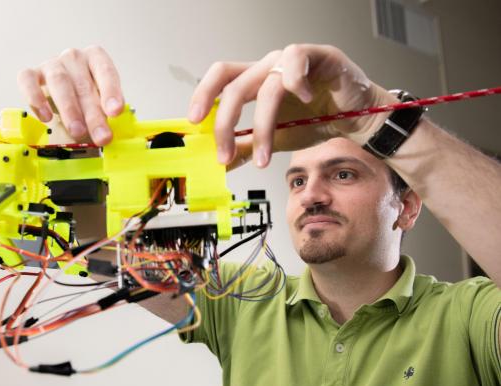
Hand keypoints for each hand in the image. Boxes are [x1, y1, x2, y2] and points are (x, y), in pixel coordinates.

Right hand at [17, 46, 124, 145]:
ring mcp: (51, 65)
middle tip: (100, 136)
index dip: (111, 91)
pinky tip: (45, 117)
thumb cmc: (85, 99)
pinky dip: (36, 99)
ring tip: (77, 131)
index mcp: (95, 58)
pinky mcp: (31, 75)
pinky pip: (28, 81)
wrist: (64, 99)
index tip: (116, 111)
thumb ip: (105, 114)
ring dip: (69, 109)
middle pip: (83, 83)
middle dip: (93, 113)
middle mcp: (73, 57)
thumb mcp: (100, 105)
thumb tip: (108, 132)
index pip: (105, 70)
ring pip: (58, 81)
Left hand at [187, 44, 395, 166]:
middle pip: (235, 86)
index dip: (203, 95)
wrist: (357, 119)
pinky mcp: (319, 55)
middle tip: (224, 154)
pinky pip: (297, 60)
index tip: (194, 122)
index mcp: (255, 80)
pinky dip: (297, 84)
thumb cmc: (317, 121)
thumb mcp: (274, 140)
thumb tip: (220, 164)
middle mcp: (269, 66)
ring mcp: (292, 59)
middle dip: (225, 124)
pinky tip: (307, 102)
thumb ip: (246, 148)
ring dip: (263, 126)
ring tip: (267, 156)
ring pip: (265, 85)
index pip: (220, 78)